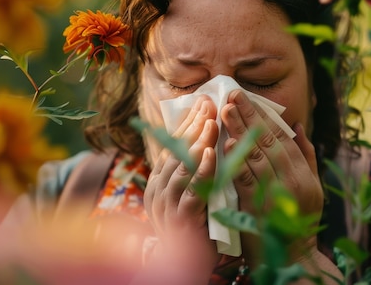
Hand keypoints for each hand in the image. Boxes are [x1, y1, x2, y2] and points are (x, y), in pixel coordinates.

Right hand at [143, 95, 220, 280]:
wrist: (184, 267)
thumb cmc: (195, 226)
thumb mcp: (192, 193)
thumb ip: (196, 169)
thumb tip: (210, 136)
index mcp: (159, 182)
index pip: (173, 145)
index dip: (188, 122)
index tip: (204, 102)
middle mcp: (158, 191)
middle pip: (175, 152)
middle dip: (194, 126)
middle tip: (210, 104)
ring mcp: (166, 206)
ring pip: (181, 169)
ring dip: (197, 143)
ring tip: (211, 122)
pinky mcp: (181, 221)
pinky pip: (191, 192)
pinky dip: (202, 172)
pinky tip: (213, 155)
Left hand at [220, 90, 323, 264]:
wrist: (291, 258)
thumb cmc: (297, 222)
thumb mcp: (311, 189)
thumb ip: (305, 157)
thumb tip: (297, 126)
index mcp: (304, 175)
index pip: (283, 138)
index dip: (265, 116)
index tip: (248, 98)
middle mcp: (293, 182)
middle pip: (268, 142)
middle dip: (249, 116)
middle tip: (232, 95)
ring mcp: (276, 195)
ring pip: (255, 156)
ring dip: (239, 131)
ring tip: (225, 111)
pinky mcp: (257, 208)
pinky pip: (244, 179)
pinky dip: (234, 161)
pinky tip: (225, 144)